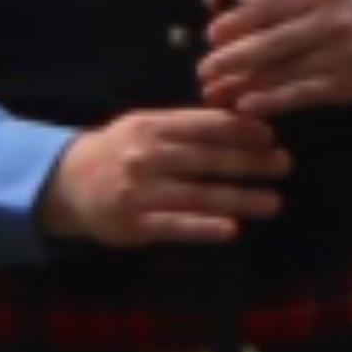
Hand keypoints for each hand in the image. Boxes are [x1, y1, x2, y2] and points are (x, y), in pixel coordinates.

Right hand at [38, 108, 289, 246]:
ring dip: (240, 198)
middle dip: (250, 163)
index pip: (204, 125)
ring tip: (273, 201)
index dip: (239, 129)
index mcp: (153, 125)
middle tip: (284, 164)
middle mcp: (148, 155)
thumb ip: (185, 125)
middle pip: (208, 159)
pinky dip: (204, 228)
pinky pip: (176, 227)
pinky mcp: (135, 225)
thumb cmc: (119, 148)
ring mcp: (141, 191)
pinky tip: (232, 230)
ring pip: (199, 195)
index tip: (269, 135)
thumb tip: (237, 120)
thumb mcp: (145, 124)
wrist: (67, 181)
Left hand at [198, 0, 351, 117]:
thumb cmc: (347, 1)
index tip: (211, 35)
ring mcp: (340, 56)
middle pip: (274, 43)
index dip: (238, 22)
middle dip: (234, 59)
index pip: (270, 6)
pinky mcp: (344, 85)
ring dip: (244, 85)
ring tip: (215, 93)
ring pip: (284, 73)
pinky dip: (271, 101)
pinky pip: (301, 95)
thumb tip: (224, 0)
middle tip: (204, 70)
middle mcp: (331, 22)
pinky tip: (247, 106)